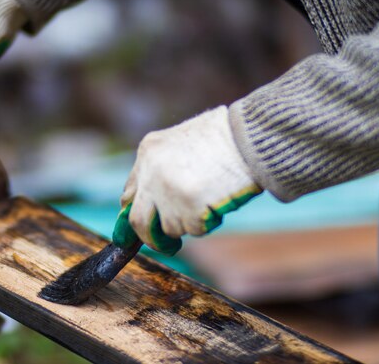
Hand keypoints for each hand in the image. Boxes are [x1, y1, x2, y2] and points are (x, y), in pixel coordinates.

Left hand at [114, 106, 261, 254]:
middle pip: (138, 221)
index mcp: (148, 152)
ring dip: (189, 223)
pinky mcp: (189, 208)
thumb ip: (162, 165)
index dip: (139, 211)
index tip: (147, 224)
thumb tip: (154, 198)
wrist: (249, 136)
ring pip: (171, 228)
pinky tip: (217, 202)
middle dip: (150, 238)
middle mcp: (151, 173)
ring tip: (209, 200)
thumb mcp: (181, 139)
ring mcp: (169, 192)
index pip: (129, 194)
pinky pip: (194, 230)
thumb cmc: (224, 135)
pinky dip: (207, 223)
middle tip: (165, 245)